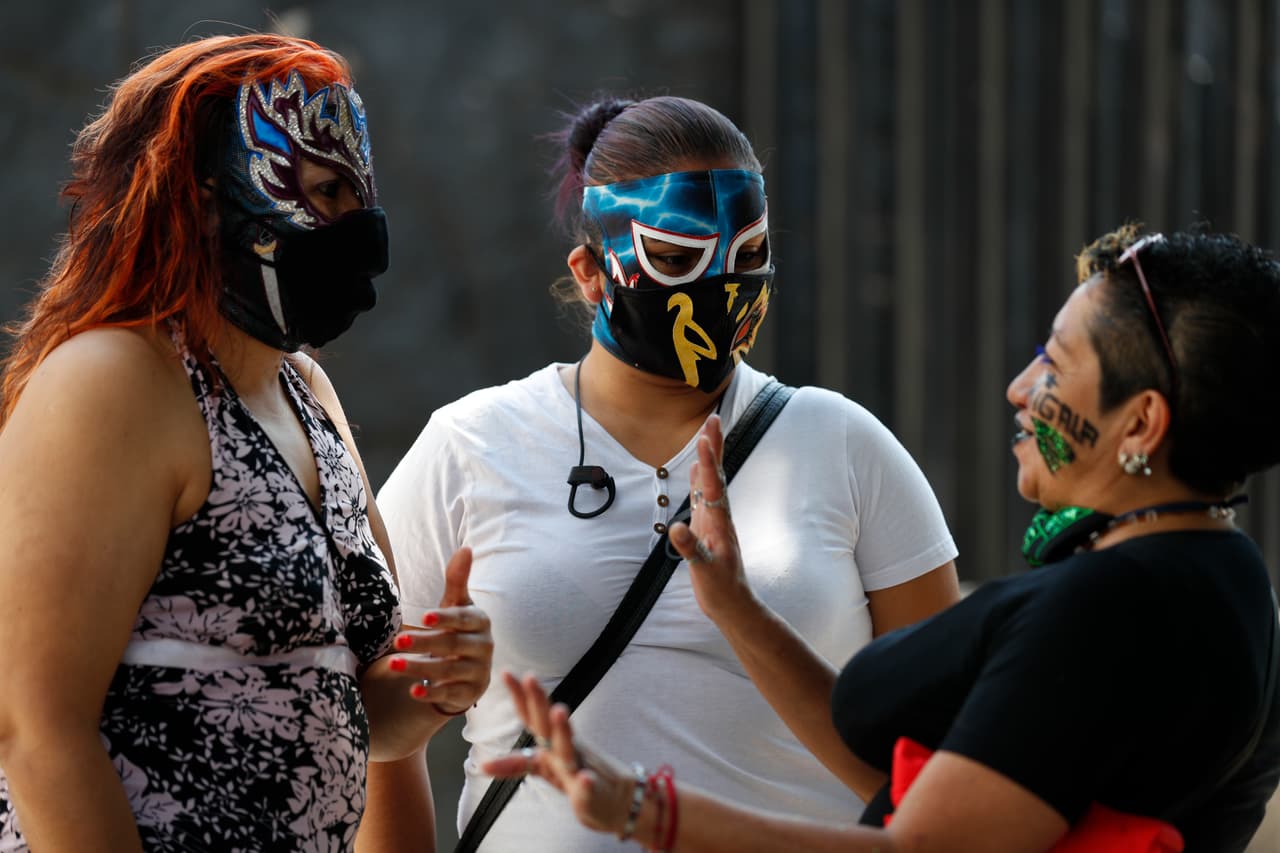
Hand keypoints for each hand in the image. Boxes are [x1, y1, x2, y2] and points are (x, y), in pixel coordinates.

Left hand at [387, 547, 492, 714]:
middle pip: (453, 644)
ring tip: (393, 665)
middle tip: (396, 642)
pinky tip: (413, 691)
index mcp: (480, 622)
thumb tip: (466, 548)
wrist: (470, 669)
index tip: (423, 617)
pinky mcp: (470, 693)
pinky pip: (450, 694)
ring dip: (420, 668)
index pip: (463, 619)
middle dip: (424, 643)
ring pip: (449, 670)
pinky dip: (432, 694)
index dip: (445, 618)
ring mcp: (478, 671)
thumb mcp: (456, 605)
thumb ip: (458, 579)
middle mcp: (484, 647)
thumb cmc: (458, 629)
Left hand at [481, 672, 637, 836]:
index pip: (532, 715)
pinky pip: (588, 786)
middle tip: (530, 677)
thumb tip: (481, 765)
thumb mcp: (543, 768)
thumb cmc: (574, 775)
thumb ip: (516, 764)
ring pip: (569, 747)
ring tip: (559, 711)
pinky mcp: (592, 790)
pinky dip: (587, 782)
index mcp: (551, 741)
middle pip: (548, 723)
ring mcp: (579, 766)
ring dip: (563, 729)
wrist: (615, 797)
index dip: (519, 696)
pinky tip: (586, 779)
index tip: (505, 672)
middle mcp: (565, 747)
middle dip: (539, 700)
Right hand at [668, 415, 757, 623]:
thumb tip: (678, 528)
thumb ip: (691, 549)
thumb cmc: (721, 589)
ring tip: (707, 433)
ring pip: (712, 481)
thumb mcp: (705, 571)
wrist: (732, 604)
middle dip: (714, 447)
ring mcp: (715, 519)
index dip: (708, 461)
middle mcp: (719, 516)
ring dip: (709, 457)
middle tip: (713, 418)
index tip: (704, 436)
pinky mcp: (708, 526)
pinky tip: (698, 468)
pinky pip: (704, 495)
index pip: (713, 486)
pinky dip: (701, 478)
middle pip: (716, 475)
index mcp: (720, 523)